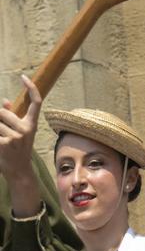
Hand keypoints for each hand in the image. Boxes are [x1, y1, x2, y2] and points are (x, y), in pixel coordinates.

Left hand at [0, 76, 41, 216]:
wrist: (19, 173)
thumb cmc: (17, 152)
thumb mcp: (19, 134)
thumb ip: (12, 117)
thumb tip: (5, 101)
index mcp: (31, 126)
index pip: (35, 103)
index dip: (31, 89)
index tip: (23, 77)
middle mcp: (26, 130)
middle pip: (3, 112)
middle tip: (2, 132)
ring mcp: (15, 137)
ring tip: (2, 140)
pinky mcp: (4, 143)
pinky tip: (0, 145)